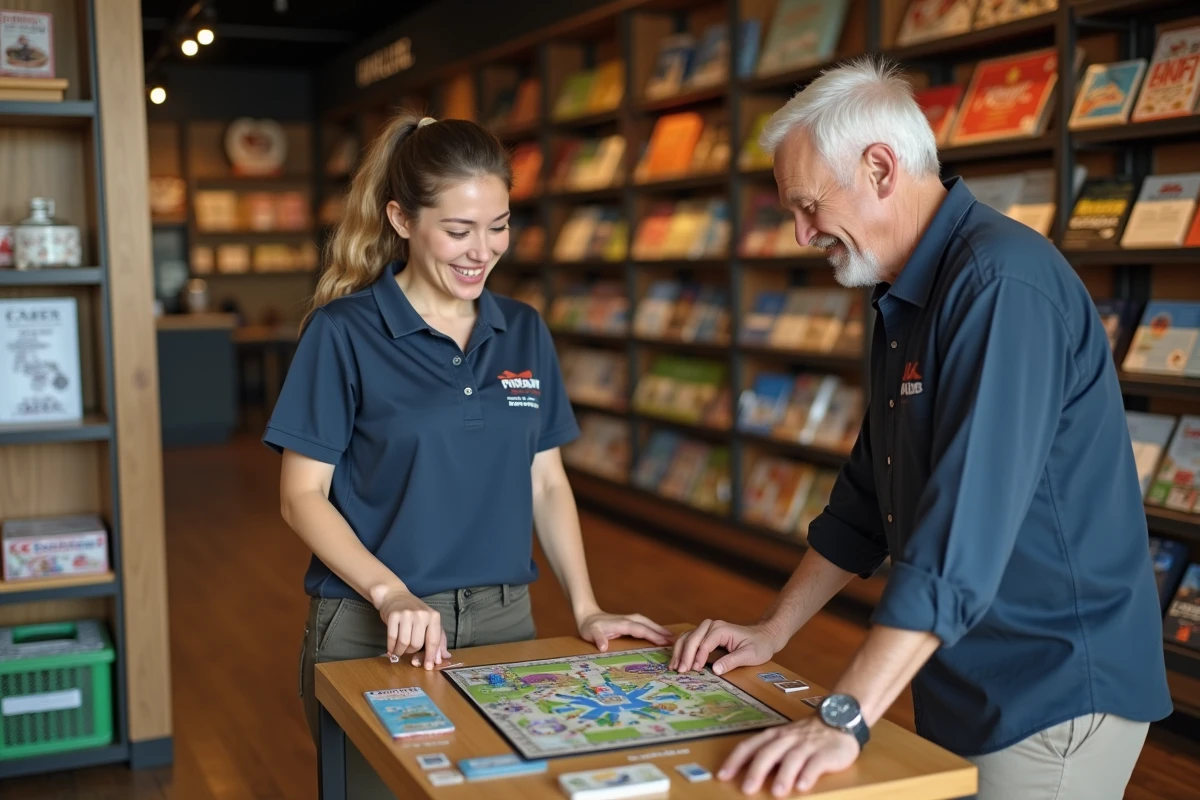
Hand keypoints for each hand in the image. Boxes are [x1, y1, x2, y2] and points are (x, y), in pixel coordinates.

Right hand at [374, 589, 450, 669]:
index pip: (433, 641)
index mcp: (434, 616)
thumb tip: (442, 658)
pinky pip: (392, 638)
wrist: (395, 596)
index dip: (430, 656)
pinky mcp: (393, 615)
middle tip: (409, 649)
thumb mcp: (430, 622)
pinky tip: (391, 650)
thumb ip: (439, 640)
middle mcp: (421, 614)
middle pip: (417, 644)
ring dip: (401, 651)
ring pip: (404, 643)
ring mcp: (406, 614)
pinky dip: (391, 647)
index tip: (428, 667)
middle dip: (412, 651)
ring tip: (400, 649)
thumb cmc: (415, 612)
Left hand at [577, 609, 674, 652]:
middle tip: (674, 640)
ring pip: (648, 623)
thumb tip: (604, 646)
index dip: (652, 635)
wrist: (588, 617)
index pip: (640, 629)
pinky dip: (654, 628)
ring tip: (672, 637)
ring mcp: (630, 620)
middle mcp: (629, 620)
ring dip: (659, 629)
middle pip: (648, 625)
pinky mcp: (630, 622)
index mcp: (622, 624)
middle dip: (660, 631)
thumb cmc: (590, 626)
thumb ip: (598, 638)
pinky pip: (645, 625)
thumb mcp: (590, 633)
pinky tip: (660, 634)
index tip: (663, 641)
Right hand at [670, 619, 780, 675]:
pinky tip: (677, 661)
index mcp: (721, 629)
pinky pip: (689, 640)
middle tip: (680, 671)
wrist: (764, 636)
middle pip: (692, 638)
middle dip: (684, 655)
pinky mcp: (705, 635)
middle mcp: (712, 626)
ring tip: (673, 667)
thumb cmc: (759, 645)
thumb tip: (715, 670)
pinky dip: (682, 650)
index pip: (704, 643)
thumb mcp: (749, 655)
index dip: (697, 657)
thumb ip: (732, 661)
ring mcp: (707, 629)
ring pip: (687, 638)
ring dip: (679, 652)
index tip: (694, 670)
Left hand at [719, 716, 859, 795]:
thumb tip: (745, 774)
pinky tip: (802, 786)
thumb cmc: (806, 735)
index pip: (750, 746)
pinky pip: (816, 763)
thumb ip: (768, 753)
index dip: (735, 760)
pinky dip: (808, 774)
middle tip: (747, 789)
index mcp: (773, 736)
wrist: (838, 720)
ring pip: (792, 758)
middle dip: (757, 771)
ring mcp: (807, 745)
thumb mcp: (783, 739)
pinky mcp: (826, 753)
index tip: (722, 775)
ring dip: (783, 775)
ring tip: (777, 792)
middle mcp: (787, 739)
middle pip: (769, 753)